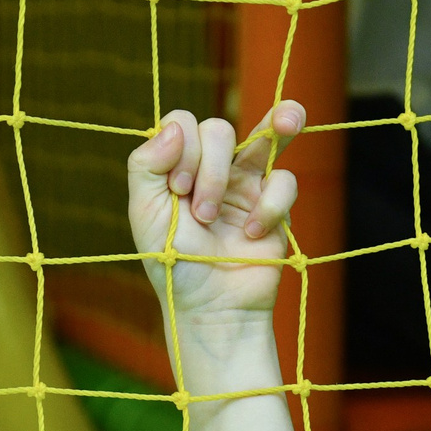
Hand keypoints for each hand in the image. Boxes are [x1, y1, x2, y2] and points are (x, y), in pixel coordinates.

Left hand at [127, 102, 304, 330]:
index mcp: (176, 168)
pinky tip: (253, 232)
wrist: (212, 308)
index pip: (183, 123)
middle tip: (202, 214)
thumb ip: (146, 165)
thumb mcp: (145, 214)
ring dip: (267, 134)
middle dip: (210, 169)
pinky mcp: (275, 205)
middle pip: (218, 129)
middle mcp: (211, 170)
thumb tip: (177, 126)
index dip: (183, 146)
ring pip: (264, 135)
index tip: (178, 190)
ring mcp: (246, 185)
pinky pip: (285, 180)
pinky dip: (270, 204)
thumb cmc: (174, 264)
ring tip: (285, 122)